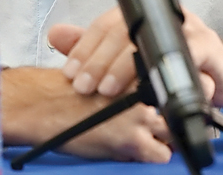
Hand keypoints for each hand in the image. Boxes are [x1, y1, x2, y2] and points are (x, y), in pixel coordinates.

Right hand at [0, 67, 172, 161]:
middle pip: (178, 105)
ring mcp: (140, 115)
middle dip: (171, 115)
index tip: (174, 98)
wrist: (44, 105)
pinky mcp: (132, 140)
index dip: (174, 91)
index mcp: (135, 68)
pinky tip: (137, 149)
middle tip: (160, 120)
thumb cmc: (66, 90)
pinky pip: (161, 154)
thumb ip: (126, 73)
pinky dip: (152, 155)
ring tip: (147, 135)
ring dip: (164, 136)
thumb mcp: (100, 70)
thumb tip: (144, 82)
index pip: (173, 80)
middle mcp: (142, 89)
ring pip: (174, 131)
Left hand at [48, 8, 222, 121]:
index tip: (70, 73)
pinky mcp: (209, 47)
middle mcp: (163, 14)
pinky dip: (167, 74)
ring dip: (127, 68)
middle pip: (126, 29)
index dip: (85, 47)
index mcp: (144, 13)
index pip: (107, 23)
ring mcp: (187, 28)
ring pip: (150, 42)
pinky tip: (149, 91)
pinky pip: (186, 56)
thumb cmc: (177, 66)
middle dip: (100, 60)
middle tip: (85, 86)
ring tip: (108, 90)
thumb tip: (55, 34)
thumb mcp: (132, 58)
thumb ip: (95, 47)